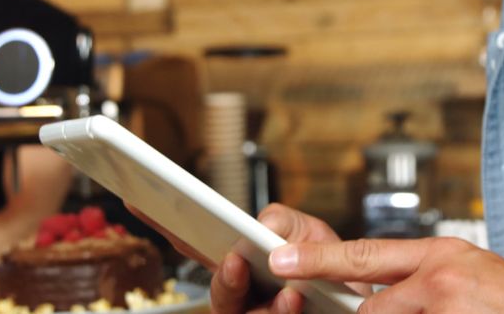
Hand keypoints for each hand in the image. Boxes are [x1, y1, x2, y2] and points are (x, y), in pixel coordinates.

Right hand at [130, 202, 368, 313]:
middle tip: (234, 262)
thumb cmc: (336, 272)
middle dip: (224, 280)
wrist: (366, 305)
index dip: (164, 224)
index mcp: (242, 262)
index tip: (138, 199)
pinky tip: (296, 301)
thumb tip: (261, 224)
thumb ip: (284, 224)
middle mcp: (242, 295)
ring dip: (264, 307)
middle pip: (216, 293)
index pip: (196, 244)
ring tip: (290, 293)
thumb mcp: (314, 235)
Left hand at [268, 237, 503, 312]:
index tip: (280, 260)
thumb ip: (424, 284)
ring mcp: (448, 305)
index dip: (319, 259)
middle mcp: (441, 275)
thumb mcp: (473, 278)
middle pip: (370, 308)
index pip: (365, 254)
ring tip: (453, 309)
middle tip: (380, 308)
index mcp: (442, 255)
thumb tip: (375, 300)